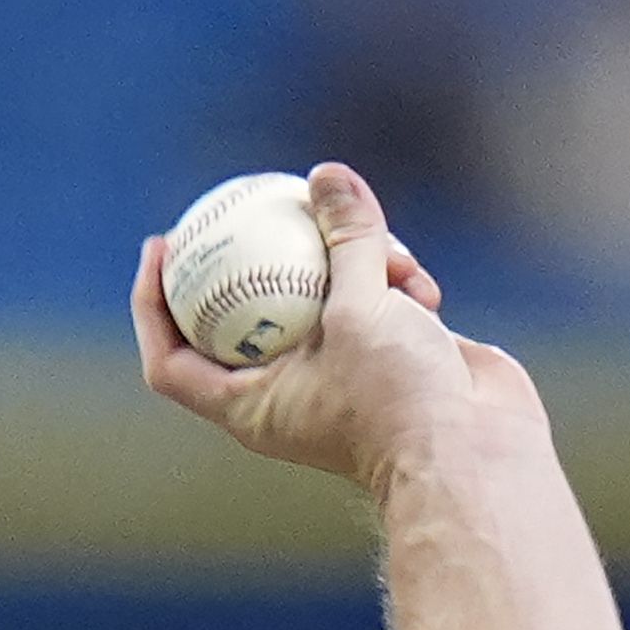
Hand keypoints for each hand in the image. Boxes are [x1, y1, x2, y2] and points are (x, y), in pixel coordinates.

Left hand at [132, 162, 543, 496]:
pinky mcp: (387, 357)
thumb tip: (325, 175)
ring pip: (323, 292)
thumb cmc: (400, 400)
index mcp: (249, 404)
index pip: (171, 360)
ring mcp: (338, 374)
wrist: (476, 454)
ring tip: (392, 262)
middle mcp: (285, 392)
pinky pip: (375, 300)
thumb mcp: (362, 308)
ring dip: (358, 261)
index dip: (153, 303)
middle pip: (245, 312)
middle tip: (246, 200)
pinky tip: (425, 288)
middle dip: (255, 254)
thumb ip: (344, 238)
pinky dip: (397, 286)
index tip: (161, 244)